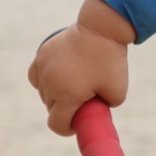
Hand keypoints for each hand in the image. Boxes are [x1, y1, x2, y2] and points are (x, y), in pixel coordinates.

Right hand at [27, 0, 135, 135]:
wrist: (102, 27)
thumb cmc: (111, 60)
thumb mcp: (118, 91)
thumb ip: (106, 108)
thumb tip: (94, 112)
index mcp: (66, 96)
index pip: (57, 124)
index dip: (67, 128)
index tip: (76, 123)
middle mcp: (50, 84)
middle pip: (51, 108)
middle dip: (65, 108)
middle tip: (82, 98)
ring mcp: (43, 67)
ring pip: (43, 92)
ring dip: (55, 93)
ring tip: (75, 82)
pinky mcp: (41, 54)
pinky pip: (37, 76)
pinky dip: (45, 79)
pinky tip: (58, 75)